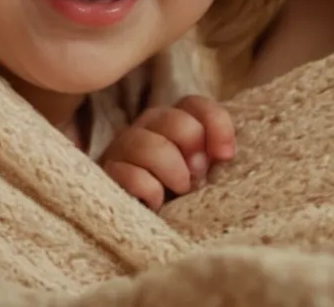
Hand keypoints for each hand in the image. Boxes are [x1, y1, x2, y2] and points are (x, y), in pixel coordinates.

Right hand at [100, 95, 234, 210]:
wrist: (144, 228)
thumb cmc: (177, 198)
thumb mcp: (202, 174)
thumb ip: (213, 155)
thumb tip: (223, 153)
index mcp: (170, 123)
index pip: (193, 104)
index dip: (215, 124)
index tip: (225, 156)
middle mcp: (145, 129)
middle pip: (173, 120)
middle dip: (193, 152)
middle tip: (197, 178)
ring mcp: (122, 150)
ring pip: (147, 144)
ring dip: (173, 172)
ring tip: (179, 191)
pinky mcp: (107, 175)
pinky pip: (129, 175)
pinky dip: (149, 191)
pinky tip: (156, 205)